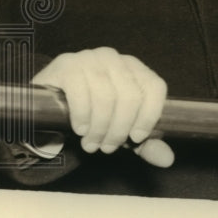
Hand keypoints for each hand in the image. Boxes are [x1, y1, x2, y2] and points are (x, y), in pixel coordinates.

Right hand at [33, 46, 172, 167]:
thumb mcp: (120, 128)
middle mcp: (114, 58)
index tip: (137, 138)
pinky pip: (80, 91)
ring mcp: (89, 57)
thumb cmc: (92, 111)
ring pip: (106, 96)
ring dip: (99, 127)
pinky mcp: (67, 63)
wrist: (51, 99)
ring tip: (91, 144)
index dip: (149, 115)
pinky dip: (82, 115)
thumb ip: (145, 143)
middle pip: (130, 95)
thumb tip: (167, 159)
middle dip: (119, 129)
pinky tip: (80, 129)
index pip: (154, 86)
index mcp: (134, 68)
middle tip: (107, 147)